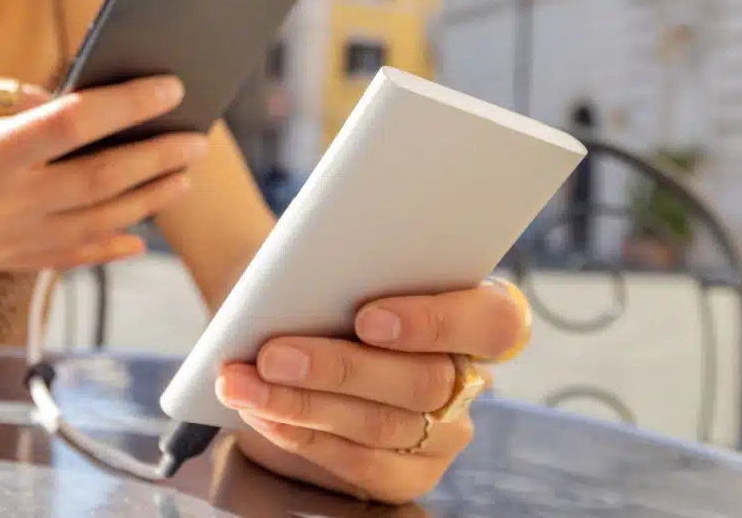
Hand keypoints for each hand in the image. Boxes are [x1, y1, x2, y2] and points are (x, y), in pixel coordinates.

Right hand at [0, 74, 206, 273]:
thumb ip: (13, 99)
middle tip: (196, 136)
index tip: (169, 84)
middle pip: (101, 180)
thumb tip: (74, 101)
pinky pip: (68, 258)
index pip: (75, 124)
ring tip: (180, 173)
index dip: (129, 103)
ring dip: (147, 199)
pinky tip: (139, 232)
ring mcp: (0, 243)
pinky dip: (109, 245)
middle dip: (157, 156)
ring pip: (96, 224)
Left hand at [215, 278, 532, 504]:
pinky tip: (263, 414)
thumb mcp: (337, 266)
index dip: (437, 321)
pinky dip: (302, 436)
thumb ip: (347, 270)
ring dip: (303, 404)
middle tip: (274, 355)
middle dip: (339, 368)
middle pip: (425, 381)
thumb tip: (309, 279)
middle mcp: (469, 380)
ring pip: (382, 425)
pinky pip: (360, 465)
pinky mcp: (407, 475)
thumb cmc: (323, 287)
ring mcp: (442, 435)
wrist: (287, 322)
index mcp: (476, 316)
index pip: (494, 321)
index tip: (367, 317)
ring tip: (247, 383)